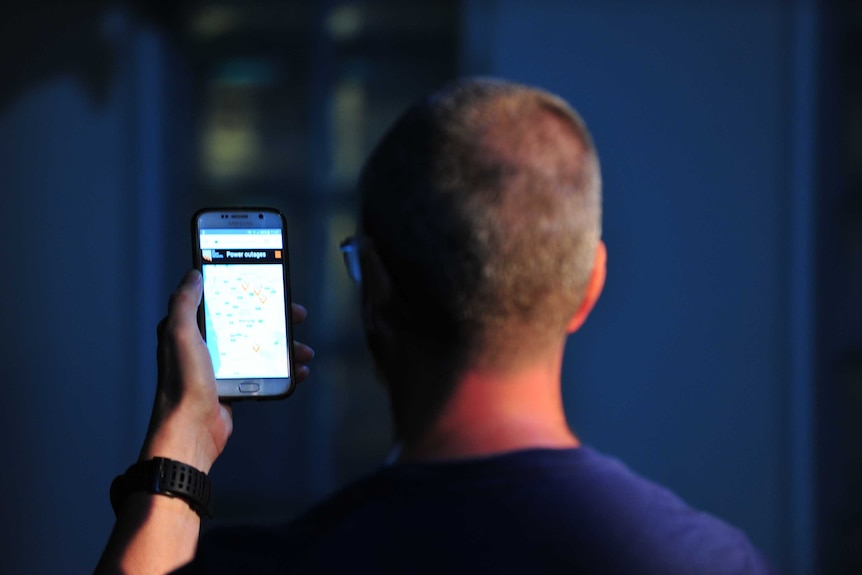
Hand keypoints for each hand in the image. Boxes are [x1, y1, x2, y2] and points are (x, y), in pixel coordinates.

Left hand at [140, 270, 313, 471]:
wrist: (191, 430)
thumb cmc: (182, 383)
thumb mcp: (179, 334)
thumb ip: (184, 302)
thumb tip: (193, 275)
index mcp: (190, 329)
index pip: (221, 301)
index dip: (245, 291)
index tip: (268, 286)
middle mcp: (205, 345)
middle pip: (248, 322)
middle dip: (276, 319)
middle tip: (297, 315)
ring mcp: (221, 366)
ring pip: (260, 347)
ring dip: (285, 347)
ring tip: (304, 350)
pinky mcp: (234, 386)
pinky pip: (263, 371)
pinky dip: (283, 370)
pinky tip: (298, 371)